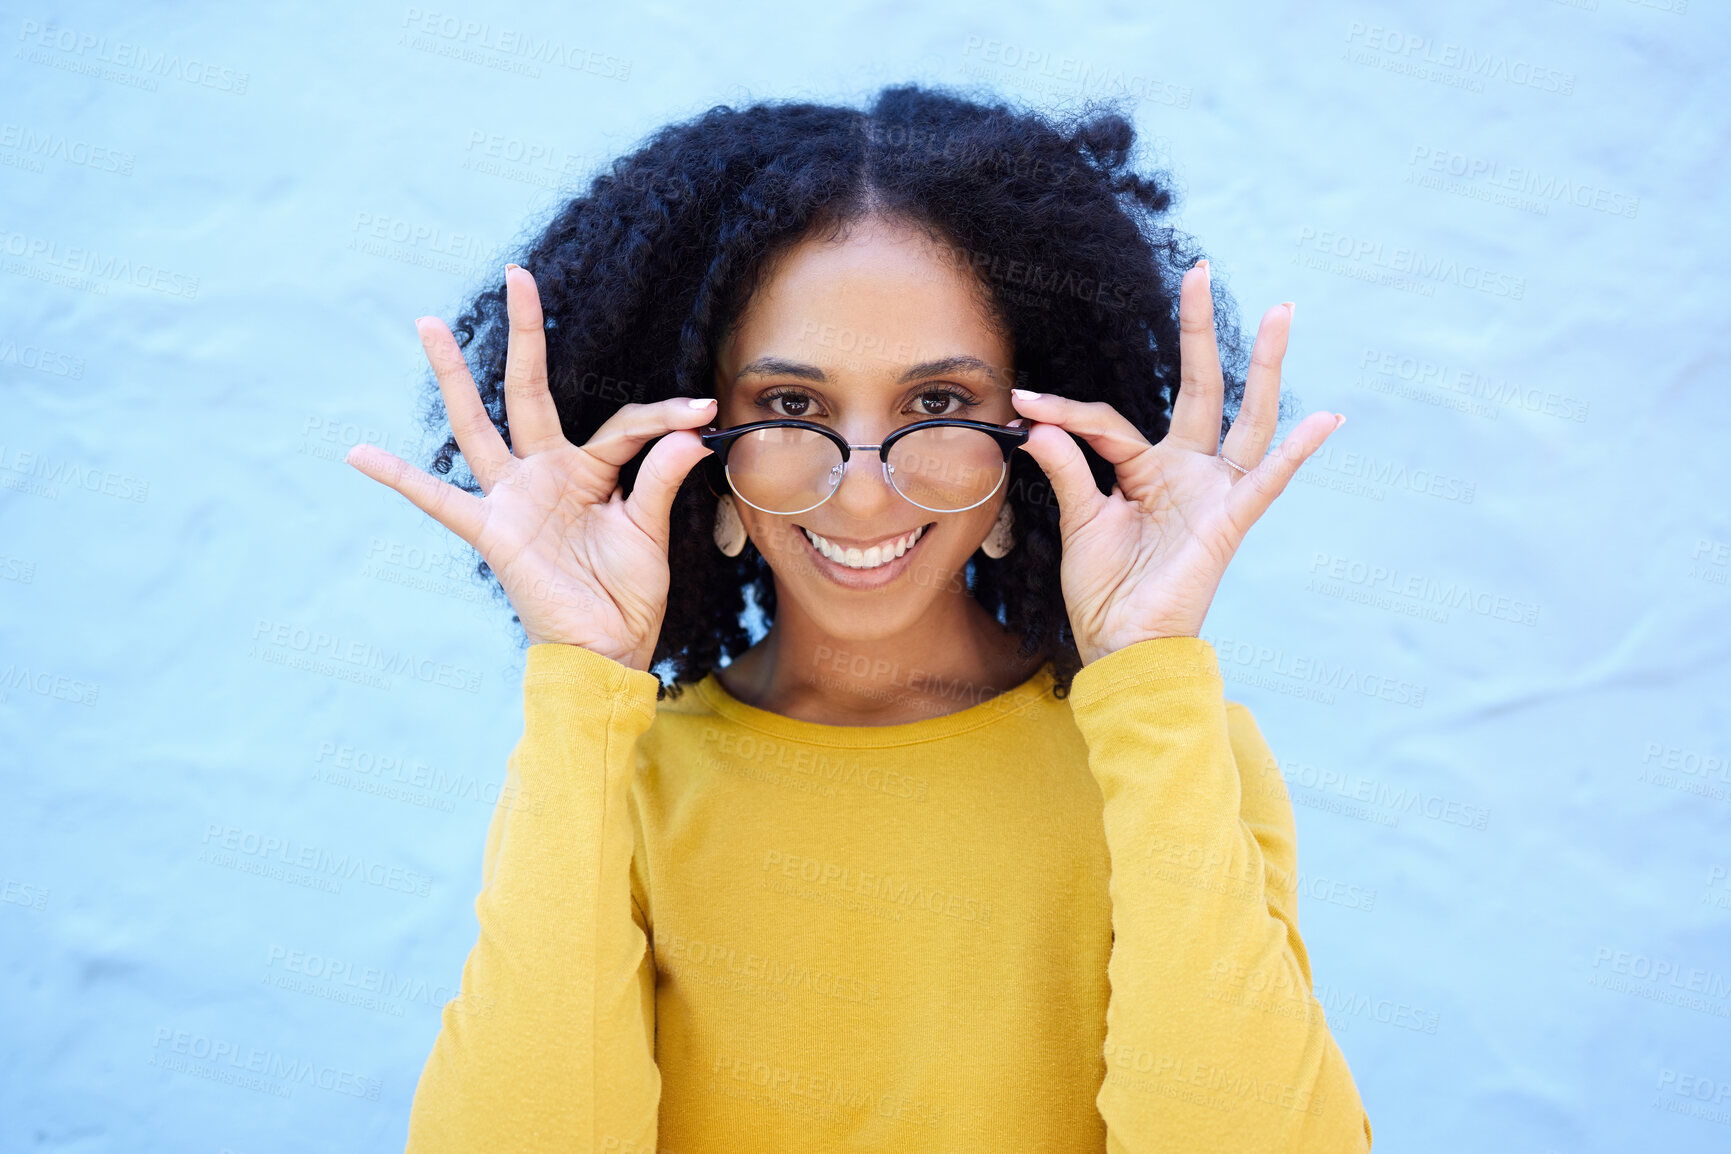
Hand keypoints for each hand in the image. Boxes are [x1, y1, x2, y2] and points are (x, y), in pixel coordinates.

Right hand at [344, 264, 714, 671]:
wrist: (607, 651)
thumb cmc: (627, 594)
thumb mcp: (649, 531)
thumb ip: (658, 479)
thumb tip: (689, 434)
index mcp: (589, 470)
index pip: (623, 426)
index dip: (663, 418)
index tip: (704, 409)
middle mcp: (545, 473)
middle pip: (530, 390)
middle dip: (527, 334)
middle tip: (520, 275)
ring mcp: (514, 497)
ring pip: (480, 424)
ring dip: (456, 375)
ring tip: (431, 324)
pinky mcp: (493, 532)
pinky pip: (440, 500)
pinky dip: (400, 479)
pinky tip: (360, 453)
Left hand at [1011, 260, 1341, 664]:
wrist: (1121, 645)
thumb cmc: (1105, 590)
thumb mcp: (1080, 521)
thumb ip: (1067, 468)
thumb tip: (1039, 423)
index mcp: (1146, 470)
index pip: (1109, 423)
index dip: (1065, 412)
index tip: (1024, 401)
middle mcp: (1186, 472)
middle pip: (1200, 389)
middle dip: (1199, 331)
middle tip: (1200, 271)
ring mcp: (1212, 492)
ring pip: (1245, 418)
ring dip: (1264, 366)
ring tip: (1283, 312)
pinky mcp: (1229, 522)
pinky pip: (1267, 481)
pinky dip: (1297, 451)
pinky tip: (1326, 417)